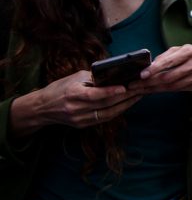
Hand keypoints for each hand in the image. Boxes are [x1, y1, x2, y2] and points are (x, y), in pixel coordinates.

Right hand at [10, 70, 140, 135]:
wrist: (42, 108)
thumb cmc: (60, 88)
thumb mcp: (75, 78)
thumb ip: (94, 78)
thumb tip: (115, 74)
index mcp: (73, 94)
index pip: (94, 95)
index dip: (110, 92)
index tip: (124, 87)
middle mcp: (76, 109)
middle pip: (105, 104)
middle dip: (125, 97)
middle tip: (140, 88)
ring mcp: (80, 119)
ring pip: (108, 113)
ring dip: (125, 105)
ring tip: (138, 95)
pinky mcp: (83, 125)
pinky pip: (104, 118)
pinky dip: (117, 110)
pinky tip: (127, 103)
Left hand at [134, 44, 191, 94]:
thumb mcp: (182, 49)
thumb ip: (166, 56)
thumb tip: (149, 66)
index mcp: (190, 51)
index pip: (169, 62)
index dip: (154, 69)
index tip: (142, 75)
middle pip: (168, 77)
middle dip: (149, 82)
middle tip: (135, 85)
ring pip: (171, 86)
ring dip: (153, 89)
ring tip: (140, 89)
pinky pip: (177, 90)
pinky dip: (163, 90)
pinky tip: (153, 90)